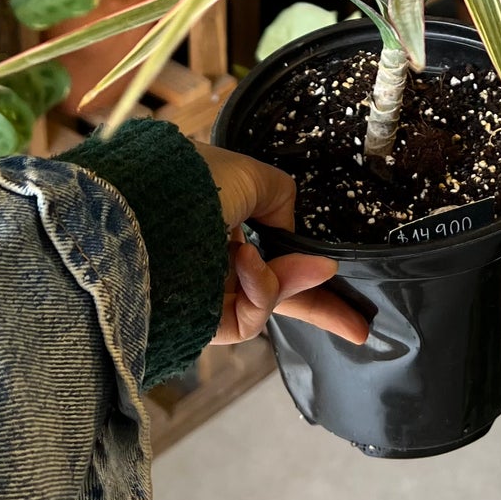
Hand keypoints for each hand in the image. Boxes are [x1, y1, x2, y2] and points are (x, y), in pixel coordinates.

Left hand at [196, 143, 368, 347]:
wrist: (143, 214)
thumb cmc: (192, 185)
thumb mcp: (248, 174)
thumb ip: (281, 197)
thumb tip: (289, 228)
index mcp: (215, 220)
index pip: (266, 245)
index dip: (303, 259)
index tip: (336, 273)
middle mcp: (209, 258)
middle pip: (272, 288)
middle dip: (316, 302)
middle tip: (357, 325)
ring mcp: (203, 293)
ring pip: (265, 302)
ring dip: (286, 280)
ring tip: (292, 261)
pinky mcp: (198, 324)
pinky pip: (246, 317)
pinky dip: (259, 289)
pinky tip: (246, 259)